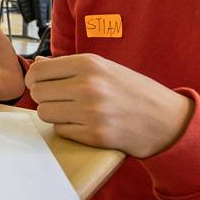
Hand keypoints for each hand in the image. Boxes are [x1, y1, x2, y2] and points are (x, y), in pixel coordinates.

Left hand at [26, 54, 192, 158]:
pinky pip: (61, 130)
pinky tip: (83, 123)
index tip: (40, 83)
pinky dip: (67, 128)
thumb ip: (69, 66)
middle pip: (38, 92)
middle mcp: (88, 85)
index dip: (34, 78)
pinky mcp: (95, 136)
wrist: (165, 119)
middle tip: (57, 99)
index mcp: (89, 64)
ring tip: (71, 111)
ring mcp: (91, 112)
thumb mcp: (104, 67)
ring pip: (45, 113)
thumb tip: (36, 63)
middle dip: (43, 97)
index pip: (38, 70)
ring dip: (53, 114)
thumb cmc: (132, 90)